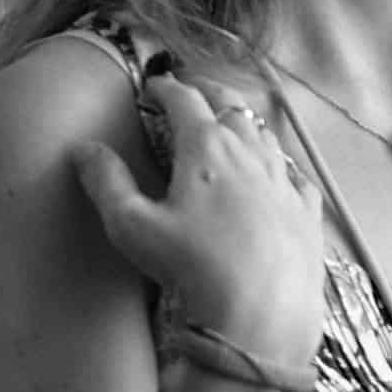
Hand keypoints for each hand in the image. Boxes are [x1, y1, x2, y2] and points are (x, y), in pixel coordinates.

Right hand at [73, 74, 324, 375]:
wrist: (262, 307)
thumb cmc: (191, 264)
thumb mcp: (132, 226)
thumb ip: (107, 182)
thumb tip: (84, 149)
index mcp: (207, 146)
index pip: (184, 100)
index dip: (166, 88)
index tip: (153, 85)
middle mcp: (251, 150)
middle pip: (231, 106)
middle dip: (209, 93)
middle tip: (192, 92)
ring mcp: (284, 177)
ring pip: (265, 134)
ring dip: (244, 123)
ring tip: (230, 125)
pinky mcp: (306, 207)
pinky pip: (293, 173)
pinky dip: (278, 164)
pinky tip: (276, 172)